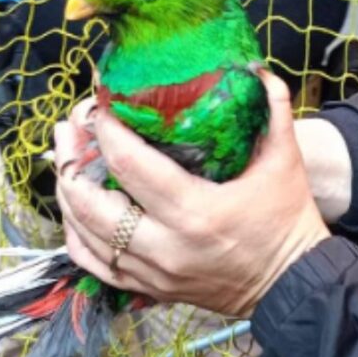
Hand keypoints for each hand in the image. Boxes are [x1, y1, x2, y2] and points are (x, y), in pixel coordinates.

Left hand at [54, 69, 330, 317]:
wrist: (293, 283)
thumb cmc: (288, 221)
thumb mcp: (286, 162)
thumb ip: (273, 109)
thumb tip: (257, 68)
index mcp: (196, 212)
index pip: (129, 166)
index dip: (107, 131)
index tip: (102, 105)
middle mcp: (166, 246)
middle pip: (91, 202)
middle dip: (71, 159)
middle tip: (70, 126)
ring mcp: (154, 272)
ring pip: (83, 233)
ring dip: (67, 193)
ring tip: (64, 158)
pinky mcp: (150, 287)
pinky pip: (93, 264)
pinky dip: (76, 234)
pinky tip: (75, 208)